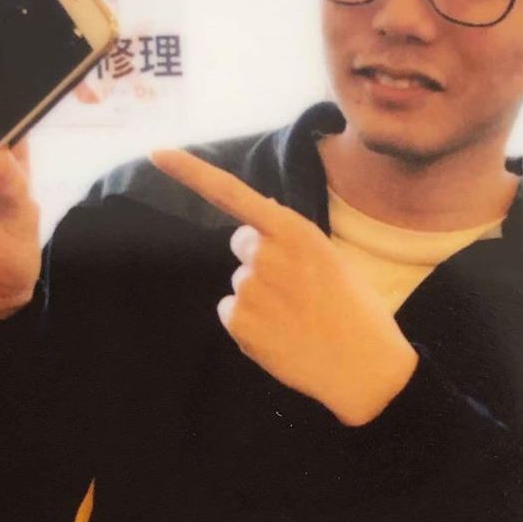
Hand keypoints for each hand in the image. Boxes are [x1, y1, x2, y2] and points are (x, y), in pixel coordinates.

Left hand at [151, 149, 418, 425]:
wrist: (364, 367)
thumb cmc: (356, 311)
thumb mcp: (332, 258)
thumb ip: (293, 236)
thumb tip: (264, 207)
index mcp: (295, 230)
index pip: (232, 192)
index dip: (190, 172)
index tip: (157, 154)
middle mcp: (267, 253)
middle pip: (242, 244)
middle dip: (260, 260)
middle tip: (297, 289)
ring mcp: (250, 288)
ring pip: (240, 283)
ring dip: (259, 298)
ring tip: (297, 318)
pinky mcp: (239, 322)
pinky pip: (231, 312)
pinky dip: (249, 325)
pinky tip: (281, 336)